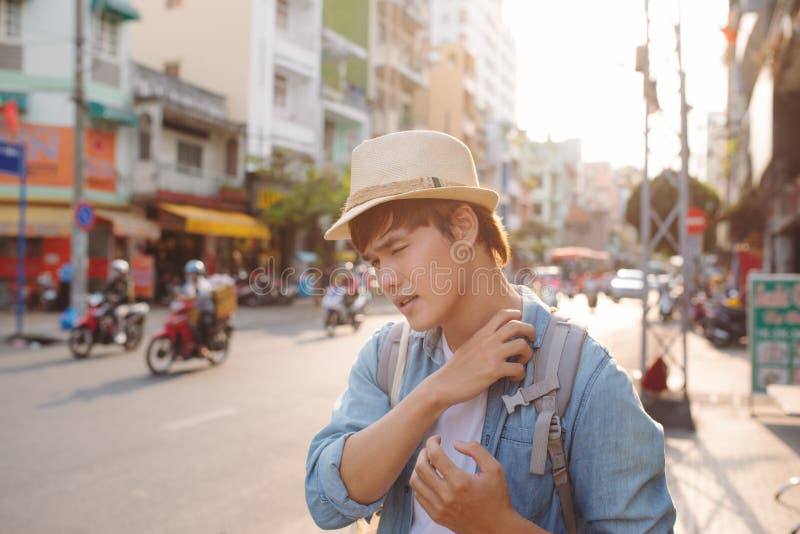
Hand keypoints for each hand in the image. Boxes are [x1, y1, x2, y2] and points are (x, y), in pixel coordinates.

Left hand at [410, 436, 530, 533]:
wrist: (497, 528)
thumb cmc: (497, 497)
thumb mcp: (494, 469)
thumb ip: (476, 450)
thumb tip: (456, 443)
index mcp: (460, 482)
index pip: (435, 456)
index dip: (432, 442)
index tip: (437, 439)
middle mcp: (446, 496)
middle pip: (421, 467)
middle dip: (423, 453)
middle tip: (431, 449)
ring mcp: (439, 508)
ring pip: (415, 482)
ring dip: (419, 467)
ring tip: (428, 462)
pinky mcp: (436, 516)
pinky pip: (419, 496)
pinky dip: (420, 483)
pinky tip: (430, 478)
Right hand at [427, 309, 534, 406]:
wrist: (444, 384)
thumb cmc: (456, 369)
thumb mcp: (468, 347)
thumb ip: (483, 341)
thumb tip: (497, 342)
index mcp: (481, 334)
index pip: (502, 314)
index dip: (516, 315)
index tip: (521, 322)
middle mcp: (487, 341)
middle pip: (517, 325)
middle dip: (530, 330)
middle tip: (532, 339)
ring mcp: (491, 355)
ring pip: (522, 345)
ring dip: (527, 354)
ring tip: (522, 362)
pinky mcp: (494, 371)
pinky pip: (518, 368)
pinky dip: (520, 374)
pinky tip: (513, 377)